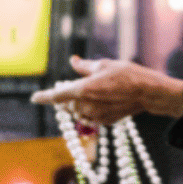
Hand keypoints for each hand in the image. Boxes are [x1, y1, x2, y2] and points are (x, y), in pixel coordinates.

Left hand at [30, 55, 182, 124]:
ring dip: (78, 104)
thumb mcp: (104, 64)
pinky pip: (91, 116)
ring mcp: (95, 116)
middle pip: (67, 104)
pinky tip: (104, 100)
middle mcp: (86, 106)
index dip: (43, 97)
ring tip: (92, 91)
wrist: (148, 93)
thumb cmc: (127, 74)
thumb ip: (84, 66)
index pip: (56, 97)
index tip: (34, 98)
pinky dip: (91, 109)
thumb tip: (73, 61)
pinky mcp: (105, 122)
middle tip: (75, 85)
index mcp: (82, 90)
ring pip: (78, 111)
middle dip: (67, 96)